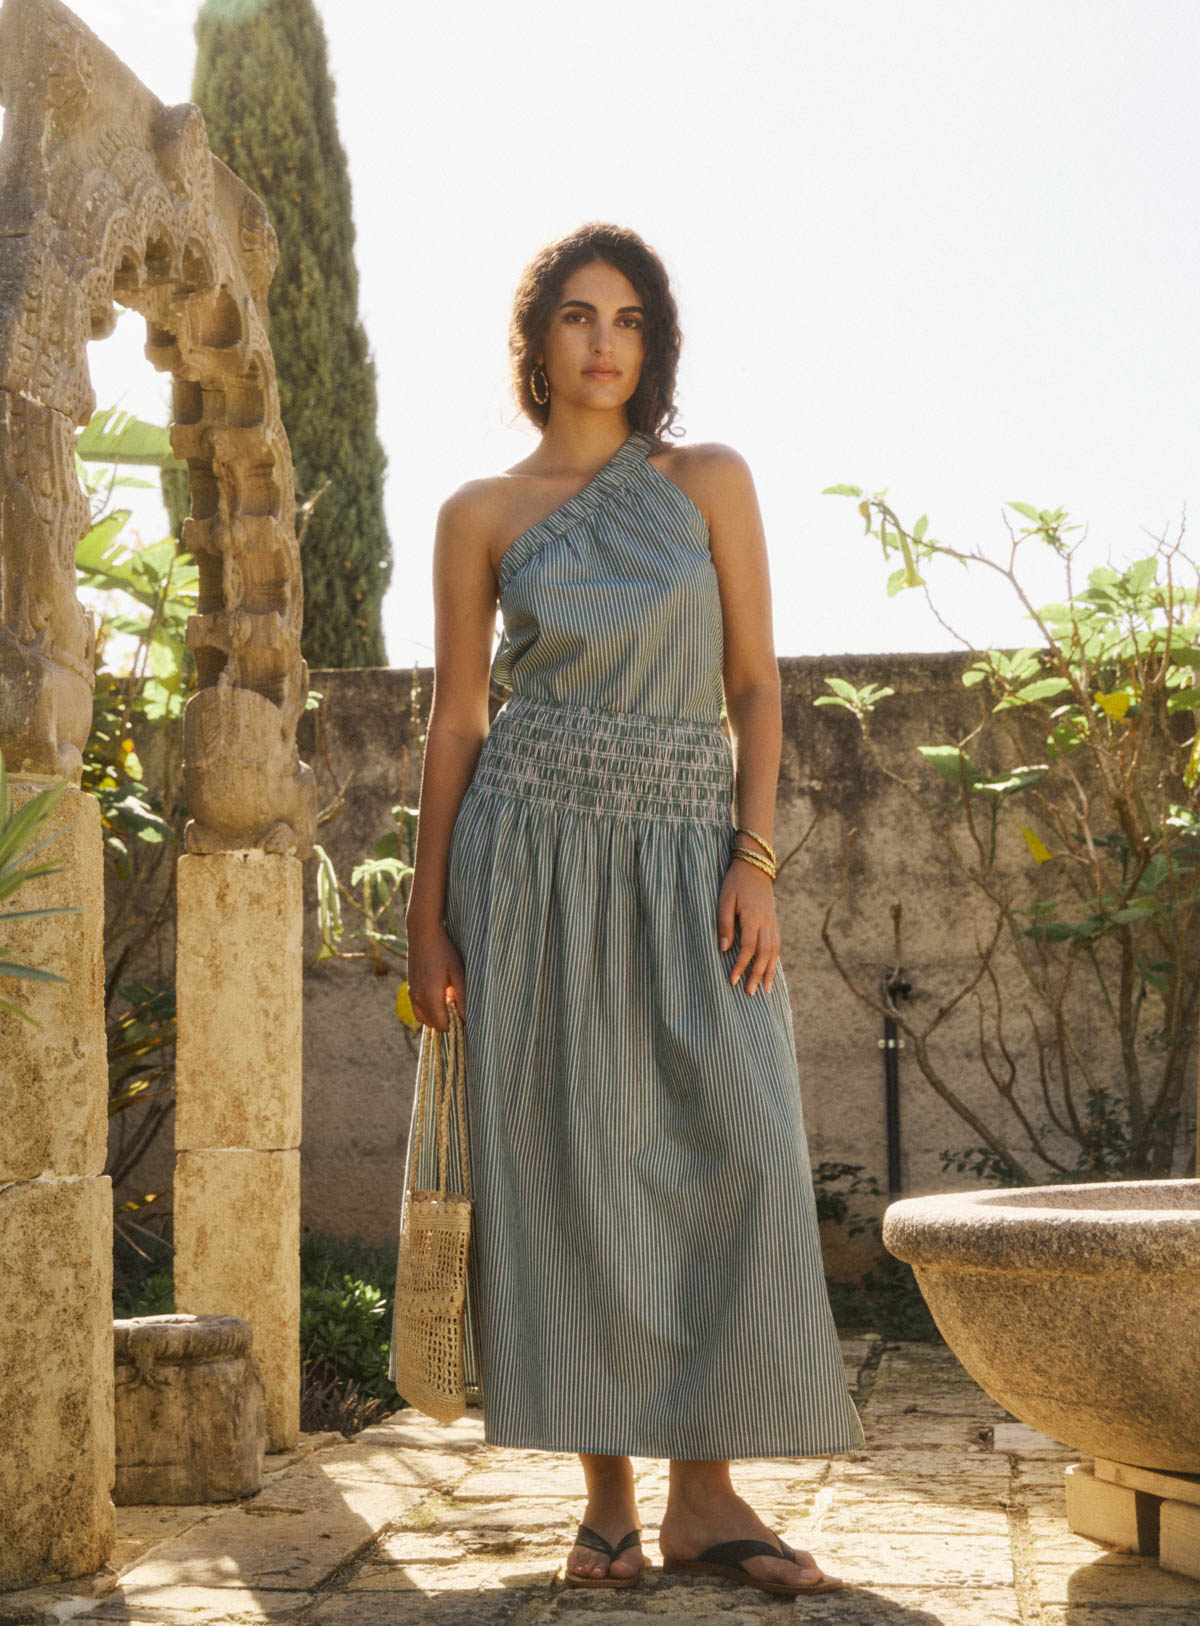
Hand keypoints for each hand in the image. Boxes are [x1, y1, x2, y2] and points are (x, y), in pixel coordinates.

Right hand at [406, 915, 466, 1029]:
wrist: (423, 934)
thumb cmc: (444, 952)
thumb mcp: (458, 973)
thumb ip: (462, 998)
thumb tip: (467, 1019)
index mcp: (429, 996)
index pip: (443, 1026)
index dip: (456, 1024)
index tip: (466, 1014)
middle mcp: (417, 998)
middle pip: (434, 1025)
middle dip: (447, 1021)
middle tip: (459, 1005)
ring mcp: (411, 994)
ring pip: (425, 1019)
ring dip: (437, 1017)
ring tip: (450, 1001)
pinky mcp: (410, 989)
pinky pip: (418, 1010)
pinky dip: (429, 1010)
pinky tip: (440, 997)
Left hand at [717, 857, 779, 996]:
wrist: (755, 865)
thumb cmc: (735, 882)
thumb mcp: (724, 900)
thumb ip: (724, 924)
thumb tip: (724, 949)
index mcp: (754, 918)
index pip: (748, 948)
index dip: (741, 966)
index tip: (732, 981)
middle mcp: (766, 923)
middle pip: (764, 955)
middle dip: (757, 976)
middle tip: (750, 994)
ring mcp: (773, 922)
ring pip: (774, 952)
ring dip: (769, 972)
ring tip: (766, 990)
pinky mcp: (774, 921)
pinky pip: (777, 945)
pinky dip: (774, 961)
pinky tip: (770, 971)